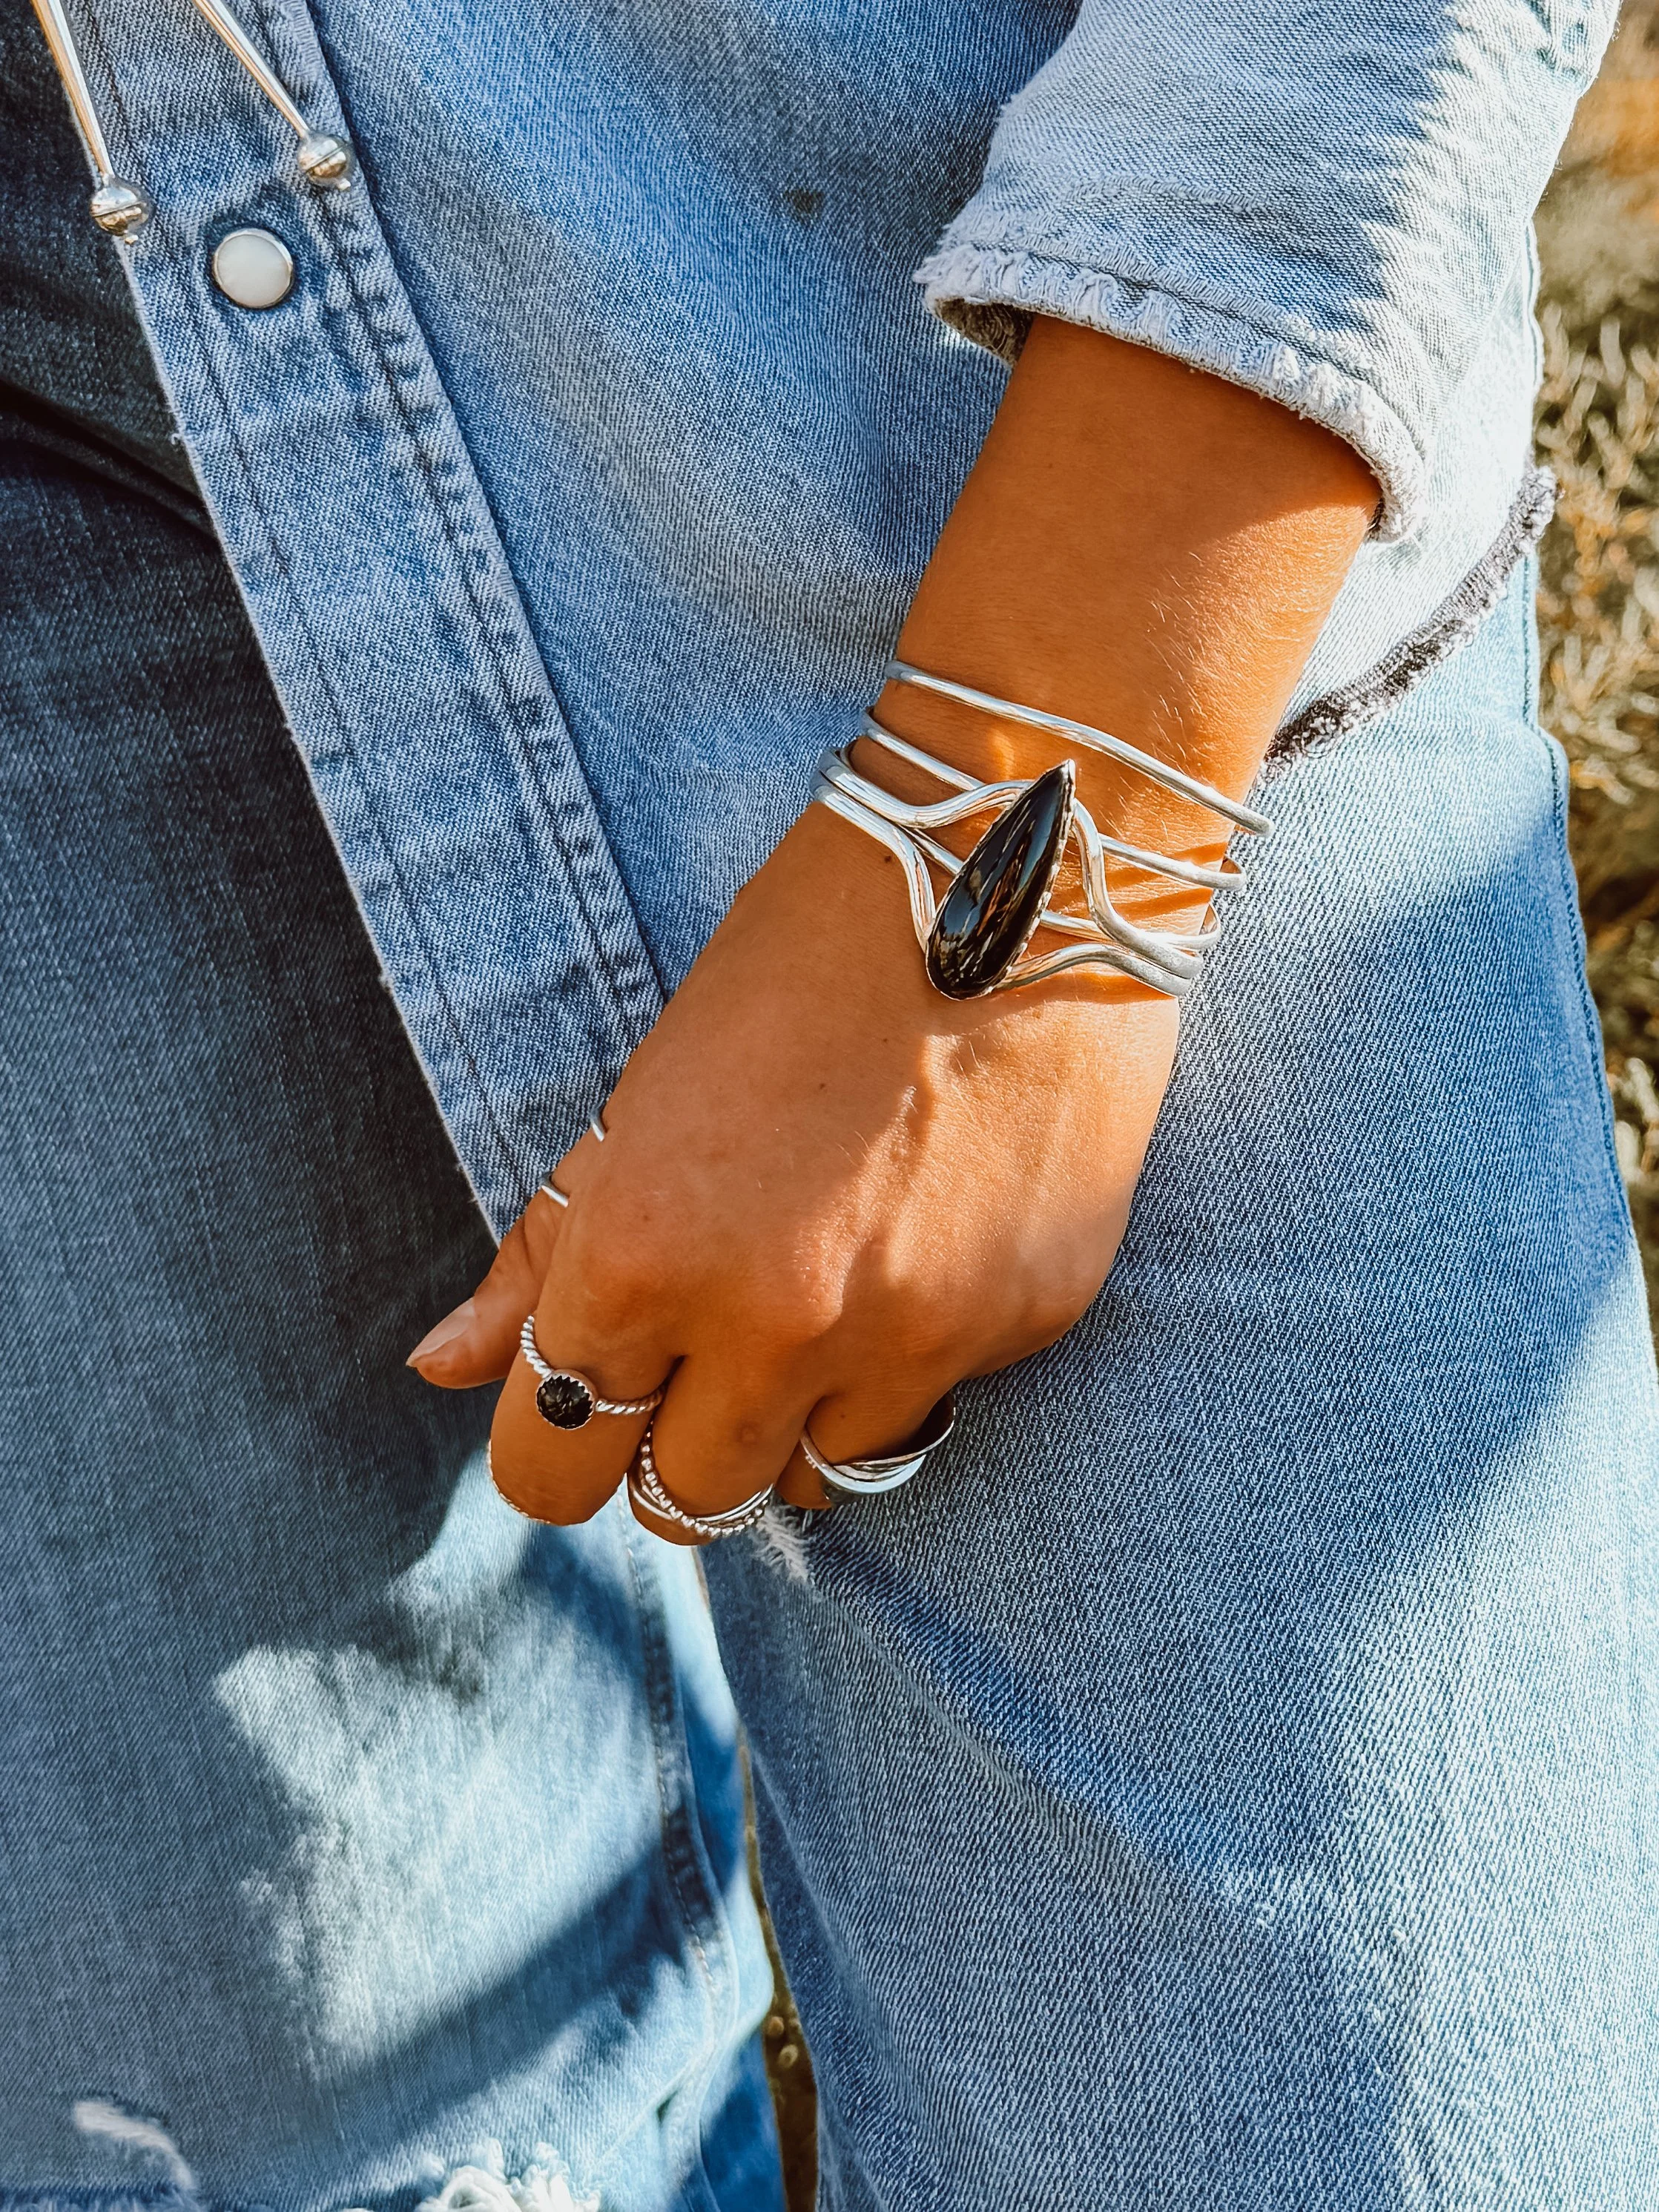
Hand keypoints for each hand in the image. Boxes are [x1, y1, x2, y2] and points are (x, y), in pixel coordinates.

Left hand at [407, 797, 1184, 1534]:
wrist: (1015, 871)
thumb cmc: (798, 964)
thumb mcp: (641, 1096)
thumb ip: (542, 1252)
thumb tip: (439, 1370)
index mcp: (647, 1256)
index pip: (551, 1469)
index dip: (557, 1445)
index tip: (589, 1405)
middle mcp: (776, 1325)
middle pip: (681, 1505)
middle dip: (671, 1448)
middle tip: (699, 1360)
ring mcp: (912, 1338)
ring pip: (814, 1483)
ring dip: (792, 1422)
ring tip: (817, 1299)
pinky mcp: (1020, 1328)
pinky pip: (930, 1408)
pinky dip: (904, 1364)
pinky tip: (918, 1249)